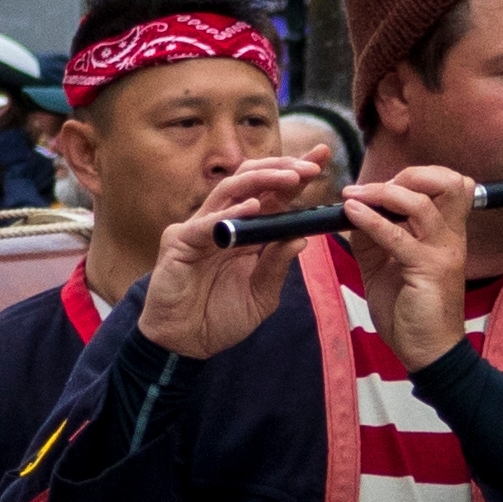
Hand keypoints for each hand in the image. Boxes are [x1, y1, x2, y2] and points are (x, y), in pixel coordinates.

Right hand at [133, 162, 298, 359]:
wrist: (187, 344)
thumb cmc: (220, 318)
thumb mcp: (261, 295)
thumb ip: (277, 266)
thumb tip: (302, 237)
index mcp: (246, 231)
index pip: (272, 193)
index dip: (295, 172)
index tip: (323, 157)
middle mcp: (222, 221)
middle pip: (251, 180)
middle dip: (282, 168)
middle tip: (311, 167)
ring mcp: (199, 228)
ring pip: (229, 189)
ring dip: (262, 180)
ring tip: (291, 178)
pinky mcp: (179, 242)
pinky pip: (206, 223)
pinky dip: (231, 213)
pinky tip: (254, 208)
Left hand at [343, 162, 478, 366]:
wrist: (428, 353)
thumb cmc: (410, 312)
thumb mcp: (385, 267)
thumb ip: (373, 238)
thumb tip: (354, 211)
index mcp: (446, 234)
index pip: (450, 185)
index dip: (418, 176)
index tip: (382, 187)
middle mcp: (451, 238)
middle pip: (447, 183)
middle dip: (407, 174)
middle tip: (371, 187)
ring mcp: (442, 252)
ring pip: (420, 203)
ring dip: (381, 193)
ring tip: (353, 196)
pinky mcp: (428, 270)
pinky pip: (397, 237)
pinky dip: (370, 220)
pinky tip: (350, 213)